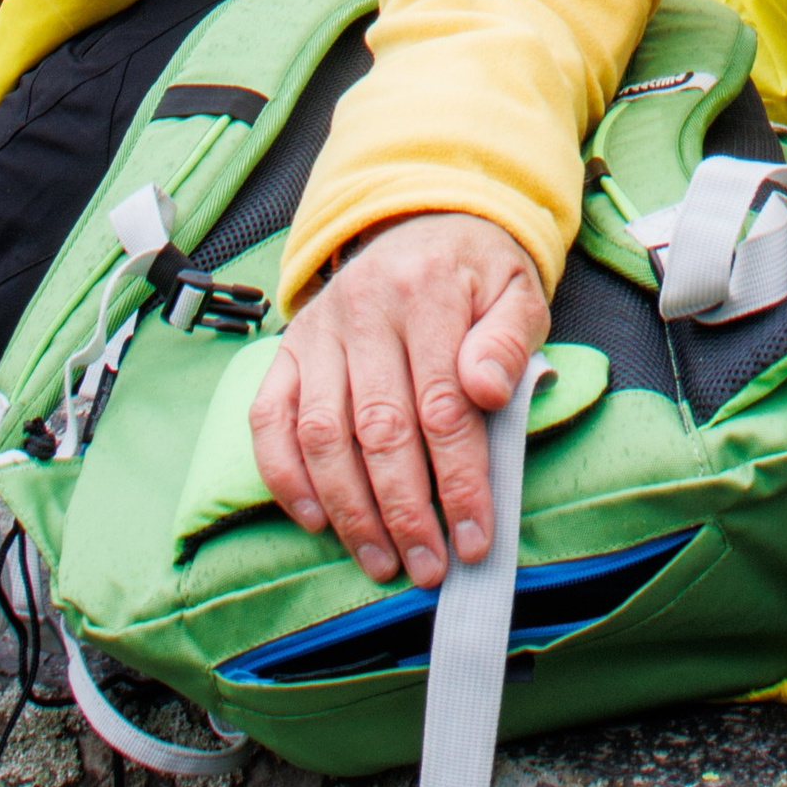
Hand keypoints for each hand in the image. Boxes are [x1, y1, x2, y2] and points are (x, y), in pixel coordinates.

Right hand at [250, 212, 547, 589]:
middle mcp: (364, 307)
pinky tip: (317, 521)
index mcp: (427, 291)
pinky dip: (286, 476)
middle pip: (379, 428)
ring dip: (350, 509)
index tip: (476, 538)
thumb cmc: (477, 274)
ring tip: (382, 560)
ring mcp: (319, 330)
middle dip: (405, 510)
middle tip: (429, 566)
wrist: (425, 220)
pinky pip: (269, 419)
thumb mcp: (517, 292)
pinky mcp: (289, 349)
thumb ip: (509, 340)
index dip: (459, 480)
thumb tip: (490, 391)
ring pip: (323, 433)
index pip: (442, 405)